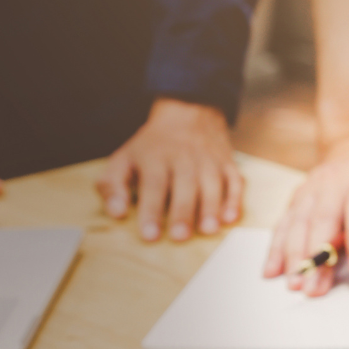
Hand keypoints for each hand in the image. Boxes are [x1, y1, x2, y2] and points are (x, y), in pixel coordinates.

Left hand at [97, 97, 242, 241]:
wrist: (188, 111)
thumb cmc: (152, 146)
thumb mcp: (124, 159)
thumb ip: (113, 186)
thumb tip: (116, 212)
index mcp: (155, 156)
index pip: (153, 184)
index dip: (151, 210)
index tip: (150, 235)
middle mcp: (184, 157)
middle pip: (185, 185)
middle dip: (183, 212)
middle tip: (180, 237)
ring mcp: (209, 160)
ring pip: (212, 184)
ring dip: (211, 208)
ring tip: (208, 230)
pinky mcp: (227, 163)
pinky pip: (235, 181)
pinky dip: (235, 200)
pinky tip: (230, 218)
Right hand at [263, 133, 348, 295]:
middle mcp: (336, 183)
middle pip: (323, 220)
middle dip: (318, 256)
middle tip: (315, 288)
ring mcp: (314, 190)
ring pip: (299, 222)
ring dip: (294, 255)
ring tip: (295, 285)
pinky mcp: (300, 198)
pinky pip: (284, 222)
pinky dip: (276, 247)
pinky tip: (272, 271)